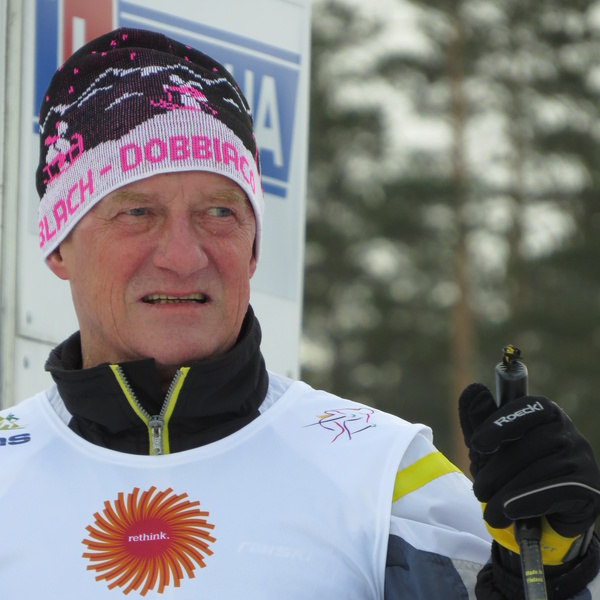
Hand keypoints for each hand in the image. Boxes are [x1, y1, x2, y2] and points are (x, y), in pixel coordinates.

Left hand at [459, 383, 599, 563]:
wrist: (542, 518)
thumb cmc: (512, 473)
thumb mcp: (490, 447)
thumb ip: (479, 420)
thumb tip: (473, 389)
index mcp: (544, 413)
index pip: (528, 407)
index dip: (501, 423)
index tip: (476, 444)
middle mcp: (567, 431)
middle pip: (532, 443)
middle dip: (499, 469)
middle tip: (479, 490)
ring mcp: (581, 458)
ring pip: (542, 469)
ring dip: (509, 492)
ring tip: (490, 511)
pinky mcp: (590, 487)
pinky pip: (557, 491)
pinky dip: (528, 501)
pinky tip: (509, 511)